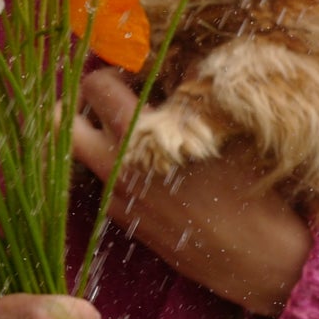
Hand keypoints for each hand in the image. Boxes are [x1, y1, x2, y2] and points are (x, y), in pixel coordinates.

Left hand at [72, 68, 311, 316]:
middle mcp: (116, 166)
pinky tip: (143, 162)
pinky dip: (108, 165)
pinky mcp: (124, 220)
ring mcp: (115, 197)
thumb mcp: (223, 127)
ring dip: (91, 135)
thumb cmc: (250, 186)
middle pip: (63, 122)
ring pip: (75, 155)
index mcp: (139, 136)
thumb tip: (180, 62)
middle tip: (113, 99)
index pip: (94, 86)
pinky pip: (97, 181)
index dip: (110, 71)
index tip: (133, 74)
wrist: (256, 257)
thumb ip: (191, 92)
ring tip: (126, 129)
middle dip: (81, 104)